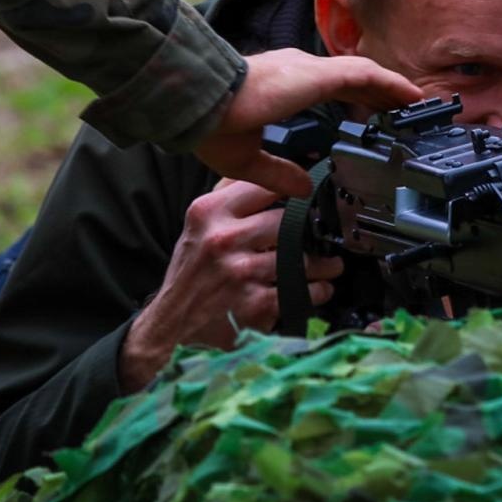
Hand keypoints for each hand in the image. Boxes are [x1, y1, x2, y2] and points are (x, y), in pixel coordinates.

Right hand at [118, 178, 343, 390]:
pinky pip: (304, 290)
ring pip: (302, 256)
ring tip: (330, 263)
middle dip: (309, 229)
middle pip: (287, 220)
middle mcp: (224, 240)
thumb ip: (228, 197)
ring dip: (323, 262)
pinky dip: (318, 290)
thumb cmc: (189, 277)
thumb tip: (265, 170)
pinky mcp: (258, 305)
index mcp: (209, 214)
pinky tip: (319, 288)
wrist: (171, 331)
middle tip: (321, 234)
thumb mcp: (197, 228)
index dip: (291, 188)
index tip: (305, 196)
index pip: (263, 185)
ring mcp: (242, 273)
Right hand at [195, 47, 420, 196]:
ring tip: (416, 101)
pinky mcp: (317, 75)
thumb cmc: (209, 126)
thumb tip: (303, 185)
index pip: (330, 91)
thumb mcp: (246, 160)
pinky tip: (411, 95)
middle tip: (402, 109)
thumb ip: (278, 171)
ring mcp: (310, 71)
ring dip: (390, 88)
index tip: (370, 118)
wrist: (196, 104)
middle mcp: (300, 72)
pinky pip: (366, 75)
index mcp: (284, 88)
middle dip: (378, 95)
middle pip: (352, 81)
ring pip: (364, 75)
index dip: (354, 102)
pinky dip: (391, 84)